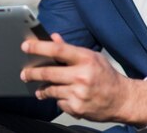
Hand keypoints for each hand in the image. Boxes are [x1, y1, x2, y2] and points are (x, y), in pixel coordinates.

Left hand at [20, 33, 146, 125]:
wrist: (122, 99)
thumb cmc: (105, 75)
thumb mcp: (92, 57)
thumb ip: (70, 49)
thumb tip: (53, 37)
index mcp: (86, 58)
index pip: (58, 50)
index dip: (39, 47)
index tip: (25, 46)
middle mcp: (82, 75)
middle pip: (49, 73)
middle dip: (32, 73)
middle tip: (24, 73)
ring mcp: (79, 93)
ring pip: (51, 90)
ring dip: (43, 89)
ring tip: (41, 88)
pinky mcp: (77, 108)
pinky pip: (59, 103)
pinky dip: (59, 100)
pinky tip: (66, 97)